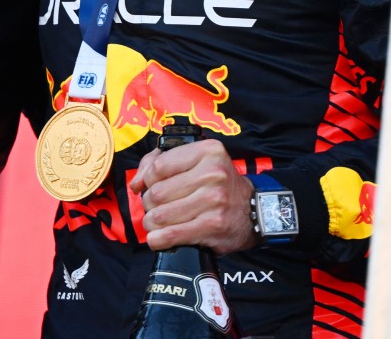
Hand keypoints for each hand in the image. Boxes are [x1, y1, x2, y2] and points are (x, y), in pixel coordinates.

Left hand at [131, 138, 255, 253]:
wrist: (255, 211)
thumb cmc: (218, 185)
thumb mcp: (197, 162)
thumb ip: (160, 162)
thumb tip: (136, 183)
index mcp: (207, 151)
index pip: (158, 167)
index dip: (146, 179)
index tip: (147, 187)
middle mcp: (212, 173)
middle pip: (157, 192)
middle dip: (149, 203)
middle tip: (155, 208)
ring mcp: (213, 200)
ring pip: (161, 214)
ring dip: (152, 223)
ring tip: (156, 223)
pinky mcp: (213, 225)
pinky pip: (173, 234)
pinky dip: (159, 239)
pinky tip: (157, 239)